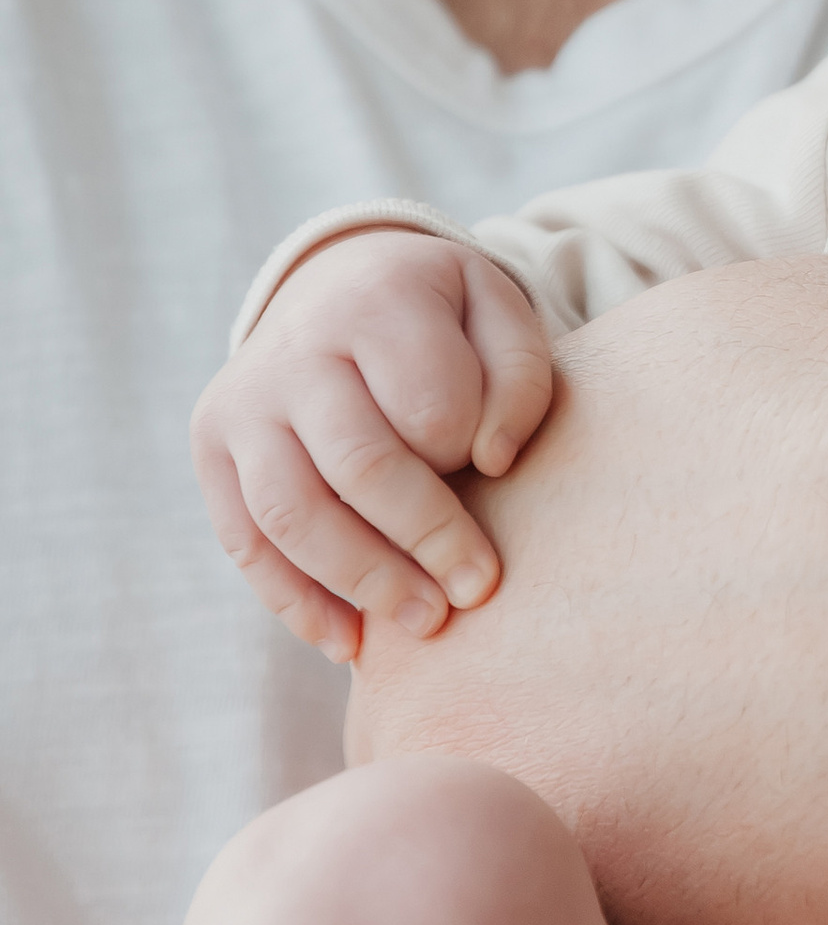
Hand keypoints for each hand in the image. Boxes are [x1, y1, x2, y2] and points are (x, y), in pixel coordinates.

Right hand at [191, 234, 554, 666]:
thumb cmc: (439, 319)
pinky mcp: (211, 448)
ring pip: (292, 514)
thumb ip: (518, 377)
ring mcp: (242, 403)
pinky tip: (351, 642)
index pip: (427, 405)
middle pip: (358, 466)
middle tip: (477, 588)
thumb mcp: (495, 312)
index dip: (468, 451)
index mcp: (374, 304)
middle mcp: (294, 351)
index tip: (500, 473)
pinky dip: (295, 603)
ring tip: (428, 622)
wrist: (338, 283)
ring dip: (364, 582)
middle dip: (426, 539)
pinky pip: (245, 542)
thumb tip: (490, 461)